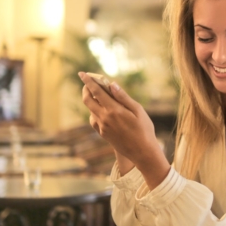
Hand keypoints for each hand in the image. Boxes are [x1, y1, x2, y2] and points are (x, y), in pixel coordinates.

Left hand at [79, 72, 169, 187]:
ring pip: (90, 110)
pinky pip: (94, 119)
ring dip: (91, 100)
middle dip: (86, 89)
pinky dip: (95, 111)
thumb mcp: (138, 110)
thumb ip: (123, 97)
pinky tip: (103, 110)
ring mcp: (102, 127)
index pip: (96, 92)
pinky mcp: (102, 134)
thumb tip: (111, 84)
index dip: (88, 81)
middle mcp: (104, 118)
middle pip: (87, 100)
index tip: (82, 74)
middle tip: (89, 83)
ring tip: (100, 95)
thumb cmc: (144, 129)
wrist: (142, 152)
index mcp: (113, 110)